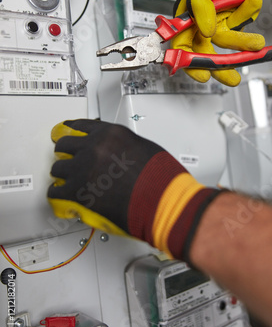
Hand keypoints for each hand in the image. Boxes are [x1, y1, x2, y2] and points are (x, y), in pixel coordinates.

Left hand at [47, 119, 219, 260]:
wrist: (162, 200)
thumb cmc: (160, 178)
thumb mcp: (143, 147)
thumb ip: (122, 145)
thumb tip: (115, 153)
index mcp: (110, 134)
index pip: (80, 126)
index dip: (70, 129)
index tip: (65, 131)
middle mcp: (93, 147)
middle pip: (64, 144)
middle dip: (65, 152)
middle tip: (67, 158)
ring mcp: (83, 170)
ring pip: (58, 168)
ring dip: (63, 174)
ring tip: (68, 181)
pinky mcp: (78, 193)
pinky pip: (56, 191)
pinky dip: (58, 195)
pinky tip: (62, 197)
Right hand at [172, 0, 270, 85]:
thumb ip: (200, 5)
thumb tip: (204, 30)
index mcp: (185, 16)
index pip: (181, 44)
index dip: (188, 61)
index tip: (202, 74)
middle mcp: (199, 24)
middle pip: (203, 52)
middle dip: (218, 67)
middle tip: (231, 78)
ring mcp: (217, 27)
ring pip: (226, 46)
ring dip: (242, 44)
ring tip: (257, 43)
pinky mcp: (233, 27)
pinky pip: (241, 32)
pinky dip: (248, 16)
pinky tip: (252, 2)